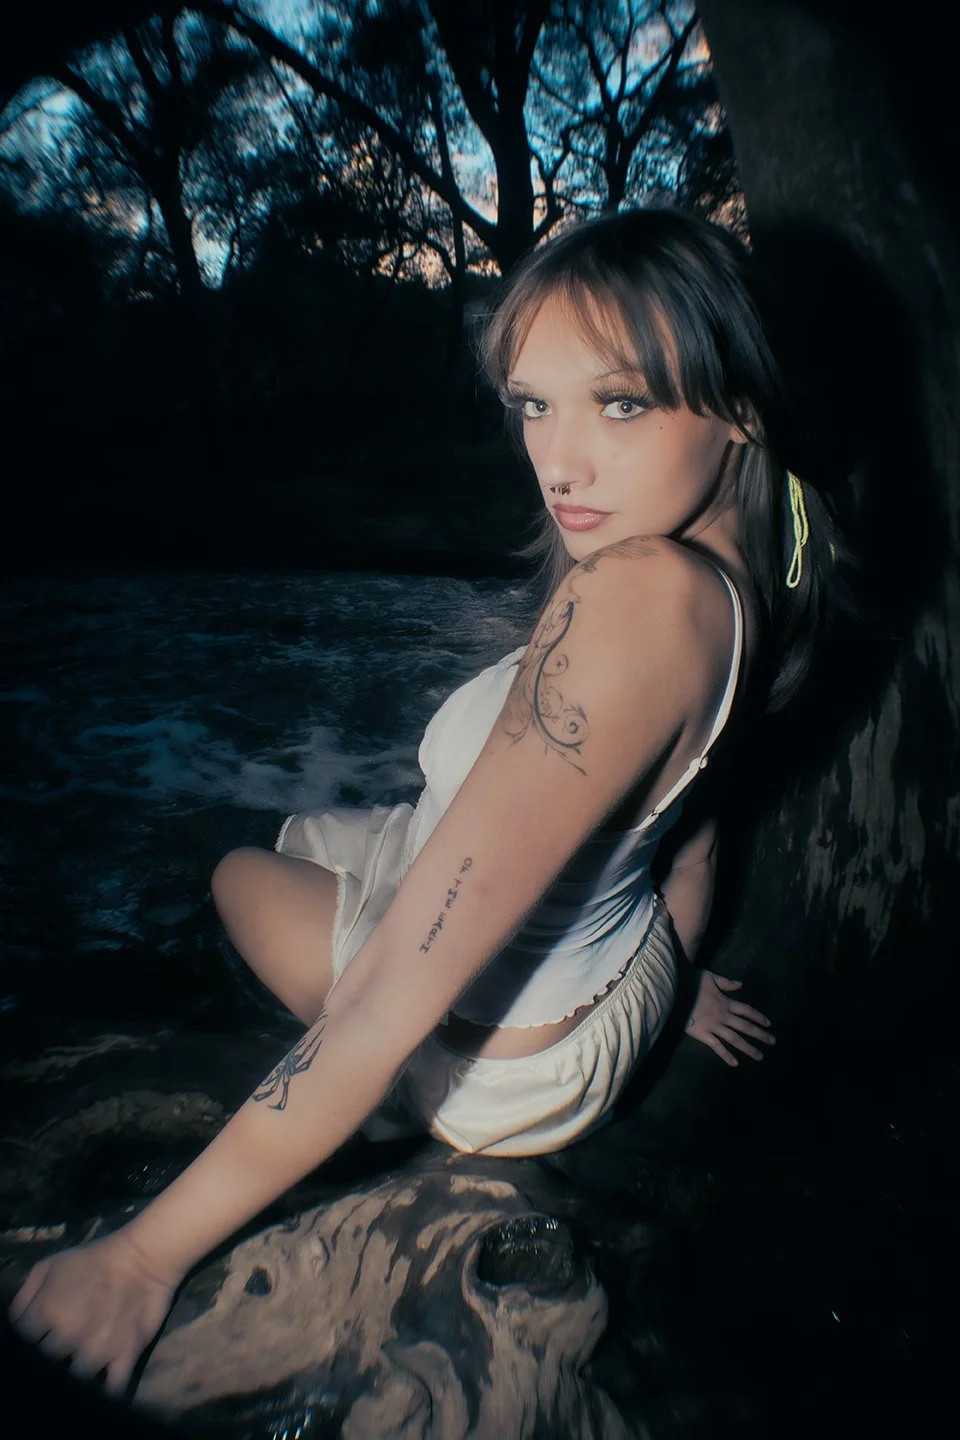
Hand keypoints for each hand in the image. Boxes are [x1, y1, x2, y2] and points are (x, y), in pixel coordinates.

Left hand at [6, 1228, 180, 1396]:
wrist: (143, 1256)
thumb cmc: (93, 1259)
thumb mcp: (50, 1265)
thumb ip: (25, 1298)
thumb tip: (16, 1325)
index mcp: (47, 1312)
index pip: (24, 1341)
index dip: (31, 1336)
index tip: (40, 1332)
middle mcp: (69, 1335)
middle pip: (47, 1362)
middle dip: (53, 1352)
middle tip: (64, 1340)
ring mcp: (98, 1349)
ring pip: (75, 1379)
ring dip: (77, 1369)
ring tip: (83, 1355)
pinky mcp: (125, 1355)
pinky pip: (112, 1388)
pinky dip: (106, 1389)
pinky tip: (102, 1380)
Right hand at [685, 970, 774, 1066]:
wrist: (675, 991)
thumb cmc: (692, 982)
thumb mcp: (711, 977)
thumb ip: (726, 982)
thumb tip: (741, 984)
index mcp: (726, 1002)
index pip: (746, 1011)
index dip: (758, 1017)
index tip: (769, 1024)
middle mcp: (724, 1016)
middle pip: (745, 1026)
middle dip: (760, 1034)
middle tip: (773, 1042)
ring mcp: (714, 1026)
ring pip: (735, 1039)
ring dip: (748, 1048)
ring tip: (760, 1056)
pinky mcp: (703, 1034)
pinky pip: (717, 1046)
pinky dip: (726, 1055)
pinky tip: (735, 1063)